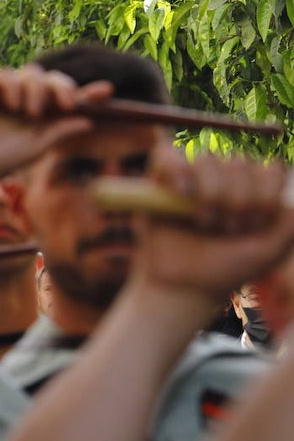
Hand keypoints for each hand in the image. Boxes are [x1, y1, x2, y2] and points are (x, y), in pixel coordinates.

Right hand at [0, 66, 110, 181]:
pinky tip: (13, 104)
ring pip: (30, 74)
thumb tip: (88, 120)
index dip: (90, 92)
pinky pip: (3, 75)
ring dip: (36, 90)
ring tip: (31, 112)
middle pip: (53, 78)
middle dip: (63, 88)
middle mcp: (30, 96)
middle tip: (67, 104)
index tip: (107, 91)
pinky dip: (11, 86)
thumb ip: (60, 132)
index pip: (71, 96)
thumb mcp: (38, 146)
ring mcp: (9, 90)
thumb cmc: (5, 157)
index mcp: (47, 111)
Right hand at [134, 147, 293, 301]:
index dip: (265, 195)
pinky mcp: (158, 180)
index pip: (270, 167)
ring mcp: (191, 176)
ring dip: (210, 194)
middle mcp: (223, 177)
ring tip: (205, 223)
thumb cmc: (227, 268)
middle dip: (238, 201)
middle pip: (240, 162)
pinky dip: (178, 172)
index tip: (256, 225)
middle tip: (228, 230)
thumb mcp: (272, 249)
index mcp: (253, 189)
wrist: (186, 286)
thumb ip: (289, 221)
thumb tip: (284, 194)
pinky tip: (182, 195)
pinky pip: (167, 155)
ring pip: (207, 158)